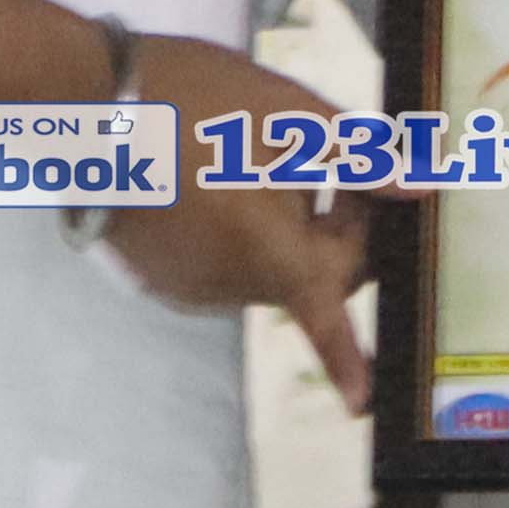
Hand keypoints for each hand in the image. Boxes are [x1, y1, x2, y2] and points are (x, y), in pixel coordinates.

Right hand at [102, 33, 374, 394]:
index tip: (364, 404)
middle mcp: (229, 287)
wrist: (86, 105)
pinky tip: (210, 173)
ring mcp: (186, 285)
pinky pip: (217, 262)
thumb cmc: (194, 103)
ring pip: (263, 265)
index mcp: (272, 256)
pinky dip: (233, 231)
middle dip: (334, 230)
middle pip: (308, 275)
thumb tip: (421, 186)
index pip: (327, 321)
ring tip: (251, 153)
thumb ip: (363, 160)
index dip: (349, 363)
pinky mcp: (156, 273)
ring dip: (281, 225)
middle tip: (330, 163)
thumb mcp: (292, 118)